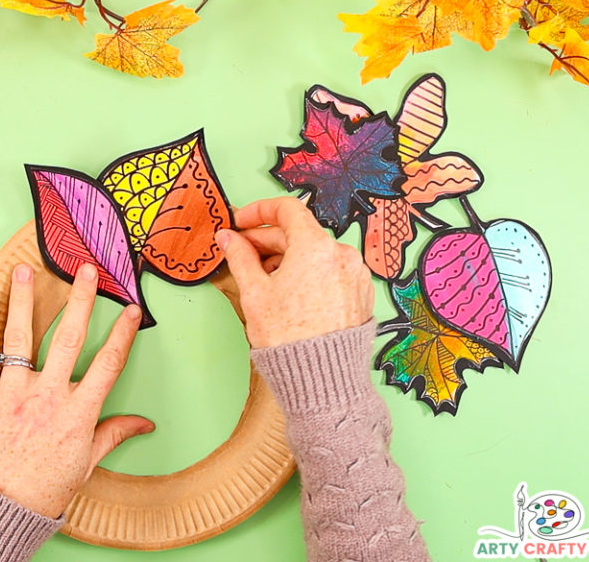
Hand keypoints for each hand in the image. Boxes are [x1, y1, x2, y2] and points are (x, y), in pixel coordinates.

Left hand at [0, 262, 154, 518]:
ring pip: (18, 339)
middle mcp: (45, 398)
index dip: (122, 333)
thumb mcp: (86, 463)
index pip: (107, 363)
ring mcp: (11, 396)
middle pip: (67, 339)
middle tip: (85, 269)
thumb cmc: (44, 489)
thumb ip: (113, 434)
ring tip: (24, 270)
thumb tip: (144, 424)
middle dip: (79, 300)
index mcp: (77, 413)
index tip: (130, 309)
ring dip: (22, 301)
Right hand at [215, 197, 372, 348]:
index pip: (286, 209)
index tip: (242, 222)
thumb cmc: (289, 339)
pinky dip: (307, 273)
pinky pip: (329, 271)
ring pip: (314, 253)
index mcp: (316, 247)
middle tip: (242, 252)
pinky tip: (288, 292)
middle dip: (268, 240)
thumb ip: (240, 257)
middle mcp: (341, 255)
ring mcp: (354, 274)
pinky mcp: (360, 293)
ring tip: (264, 279)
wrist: (322, 378)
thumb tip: (228, 238)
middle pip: (299, 233)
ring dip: (287, 258)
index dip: (259, 211)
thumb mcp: (254, 293)